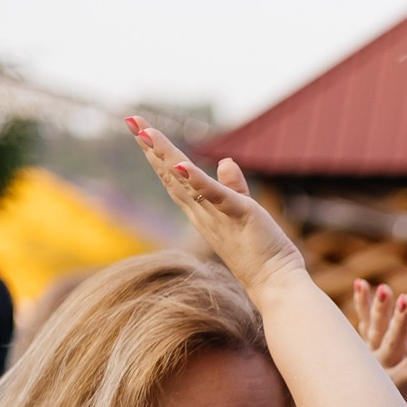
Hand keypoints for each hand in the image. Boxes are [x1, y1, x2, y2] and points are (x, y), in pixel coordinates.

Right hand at [127, 117, 305, 293]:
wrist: (275, 286)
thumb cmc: (261, 253)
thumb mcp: (242, 212)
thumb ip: (232, 186)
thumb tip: (225, 162)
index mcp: (202, 212)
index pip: (175, 179)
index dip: (158, 155)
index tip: (142, 131)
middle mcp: (202, 214)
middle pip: (171, 175)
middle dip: (151, 148)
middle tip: (131, 120)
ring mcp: (217, 216)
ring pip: (185, 181)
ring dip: (165, 156)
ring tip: (145, 132)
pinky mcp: (238, 215)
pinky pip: (214, 196)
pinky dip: (198, 179)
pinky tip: (181, 164)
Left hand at [351, 279, 406, 406]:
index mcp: (395, 386)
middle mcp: (378, 369)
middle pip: (391, 343)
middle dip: (400, 322)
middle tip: (405, 299)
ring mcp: (366, 357)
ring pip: (375, 329)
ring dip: (380, 308)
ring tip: (384, 287)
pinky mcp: (359, 348)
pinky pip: (362, 324)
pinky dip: (362, 304)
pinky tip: (361, 283)